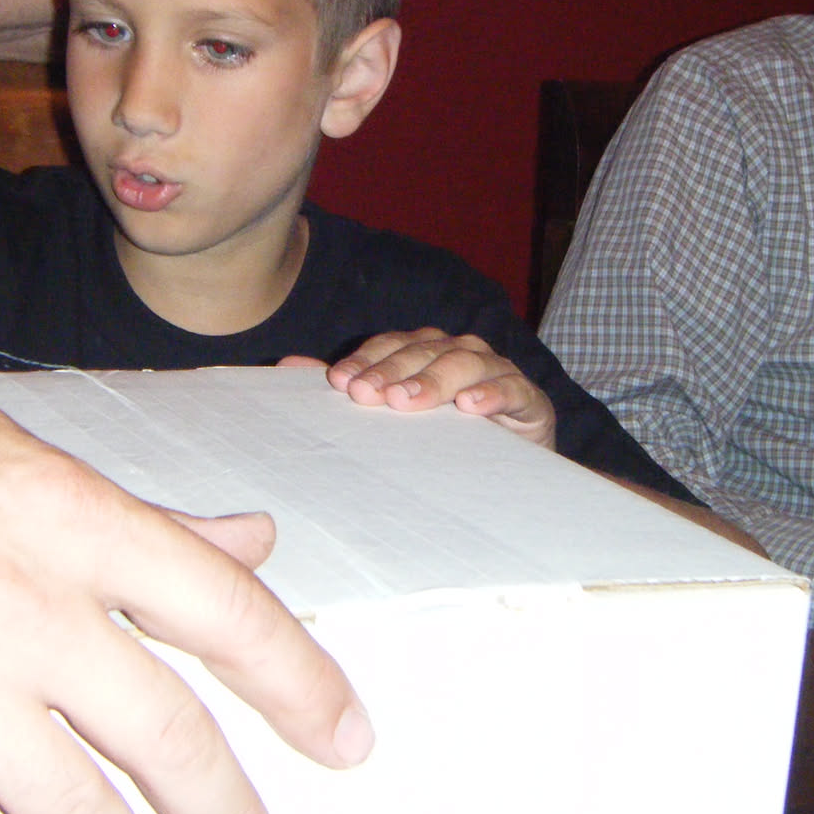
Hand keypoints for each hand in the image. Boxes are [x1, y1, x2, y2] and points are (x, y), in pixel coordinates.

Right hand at [0, 359, 374, 813]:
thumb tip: (251, 536)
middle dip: (229, 813)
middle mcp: (19, 602)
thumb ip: (135, 514)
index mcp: (67, 513)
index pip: (224, 608)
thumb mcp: (9, 450)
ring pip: (75, 807)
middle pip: (165, 733)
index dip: (301, 682)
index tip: (344, 738)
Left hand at [308, 328, 555, 447]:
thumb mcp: (397, 414)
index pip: (392, 346)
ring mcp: (496, 371)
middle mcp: (459, 351)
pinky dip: (492, 394)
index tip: (340, 383)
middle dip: (393, 371)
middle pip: (424, 350)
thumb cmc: (447, 437)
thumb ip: (351, 385)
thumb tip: (286, 366)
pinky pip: (512, 389)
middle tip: (366, 395)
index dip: (367, 360)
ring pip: (464, 362)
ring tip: (408, 402)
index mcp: (425, 350)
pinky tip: (472, 407)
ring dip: (434, 380)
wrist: (515, 467)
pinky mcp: (527, 398)